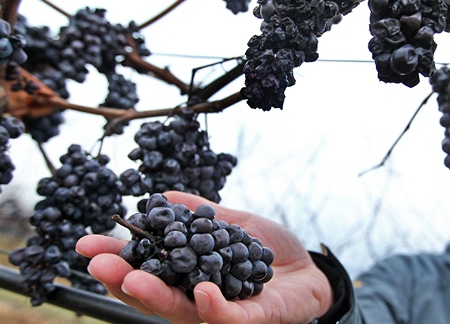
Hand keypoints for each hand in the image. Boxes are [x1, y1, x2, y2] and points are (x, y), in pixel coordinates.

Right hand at [76, 191, 331, 323]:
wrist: (308, 271)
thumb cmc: (267, 252)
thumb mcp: (230, 224)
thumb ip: (199, 214)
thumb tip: (161, 194)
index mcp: (188, 276)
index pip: (146, 269)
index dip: (117, 258)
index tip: (85, 242)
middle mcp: (197, 298)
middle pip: (155, 295)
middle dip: (124, 279)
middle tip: (96, 264)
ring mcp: (222, 312)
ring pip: (185, 310)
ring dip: (158, 296)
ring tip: (134, 279)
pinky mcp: (252, 320)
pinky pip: (230, 318)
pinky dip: (215, 307)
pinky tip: (203, 291)